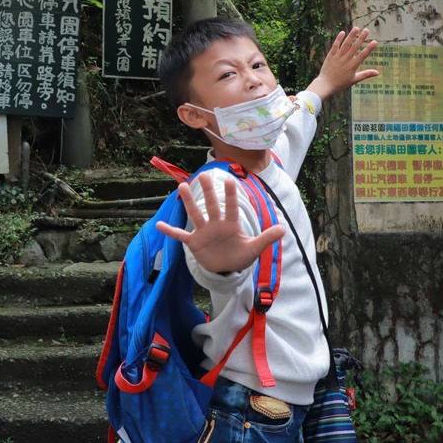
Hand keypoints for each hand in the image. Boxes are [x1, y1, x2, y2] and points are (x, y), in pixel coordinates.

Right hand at [155, 172, 284, 274]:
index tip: (230, 180)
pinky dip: (171, 232)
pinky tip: (159, 225)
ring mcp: (204, 232)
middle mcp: (216, 224)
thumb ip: (266, 238)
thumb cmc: (239, 255)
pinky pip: (180, 236)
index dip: (230, 195)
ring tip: (182, 187)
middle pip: (211, 206)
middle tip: (203, 174)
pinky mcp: (194, 243)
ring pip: (195, 215)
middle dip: (208, 192)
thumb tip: (283, 229)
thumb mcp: (254, 248)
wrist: (226, 268)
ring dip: (189, 202)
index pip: (231, 207)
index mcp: (231, 224)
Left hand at [306, 27, 379, 100]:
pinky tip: (342, 32)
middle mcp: (346, 60)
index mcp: (352, 66)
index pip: (363, 55)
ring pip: (345, 44)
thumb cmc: (341, 83)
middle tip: (367, 30)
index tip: (375, 41)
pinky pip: (335, 46)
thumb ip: (366, 74)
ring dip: (351, 35)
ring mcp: (338, 57)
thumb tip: (377, 72)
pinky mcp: (330, 56)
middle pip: (355, 47)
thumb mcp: (355, 79)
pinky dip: (339, 39)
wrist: (325, 85)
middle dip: (361, 38)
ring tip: (356, 28)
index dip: (369, 48)